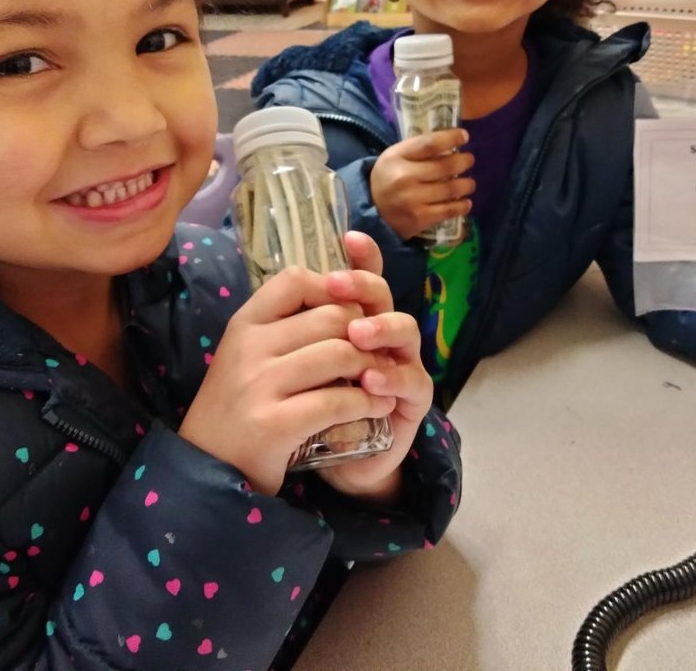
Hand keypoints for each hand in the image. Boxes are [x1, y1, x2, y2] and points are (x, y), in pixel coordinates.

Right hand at [179, 261, 395, 495]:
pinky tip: (378, 407)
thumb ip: (285, 328)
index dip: (334, 289)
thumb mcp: (249, 356)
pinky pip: (338, 401)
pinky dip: (368, 402)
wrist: (210, 469)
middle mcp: (249, 347)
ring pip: (341, 354)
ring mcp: (259, 385)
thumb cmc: (240, 407)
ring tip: (383, 380)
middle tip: (379, 352)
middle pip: (331, 317)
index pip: (296, 280)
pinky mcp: (275, 424)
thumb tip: (344, 297)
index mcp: (244, 324)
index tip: (351, 314)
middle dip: (366, 333)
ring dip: (374, 367)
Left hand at [314, 233, 432, 504]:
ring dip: (381, 327)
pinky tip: (371, 378)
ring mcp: (403, 363)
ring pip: (406, 329)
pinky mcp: (412, 400)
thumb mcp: (298, 363)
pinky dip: (391, 376)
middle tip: (336, 285)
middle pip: (383, 294)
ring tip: (357, 333)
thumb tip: (283, 282)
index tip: (348, 238)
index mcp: (356, 316)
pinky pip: (411, 381)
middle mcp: (383, 333)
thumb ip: (297, 327)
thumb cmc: (313, 404)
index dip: (363, 256)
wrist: (333, 458)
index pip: (363, 277)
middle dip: (363, 284)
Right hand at [370, 129, 473, 240]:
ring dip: (467, 184)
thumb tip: (452, 144)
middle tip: (469, 160)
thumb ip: (419, 148)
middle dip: (464, 161)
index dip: (451, 138)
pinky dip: (462, 205)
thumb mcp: (395, 157)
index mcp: (397, 158)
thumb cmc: (388, 178)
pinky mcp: (419, 219)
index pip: (430, 144)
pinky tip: (466, 202)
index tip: (464, 136)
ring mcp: (412, 200)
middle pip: (445, 166)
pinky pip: (449, 210)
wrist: (372, 211)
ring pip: (451, 189)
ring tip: (469, 183)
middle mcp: (404, 178)